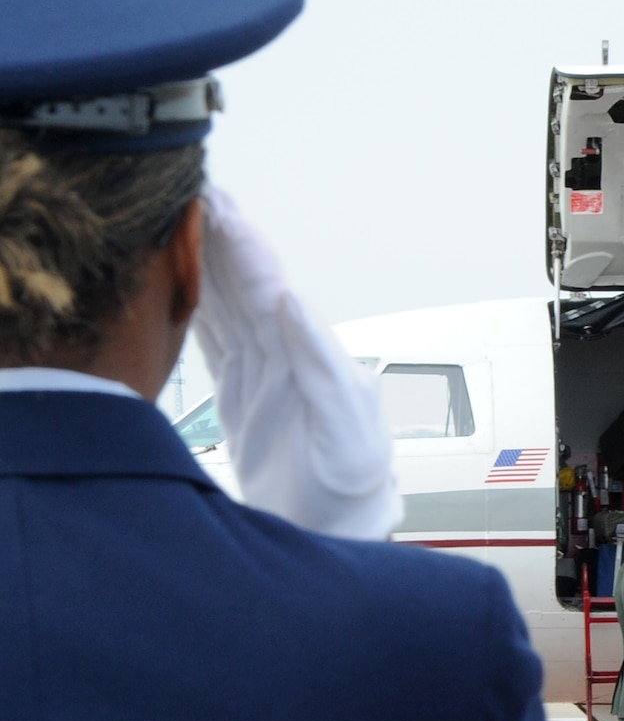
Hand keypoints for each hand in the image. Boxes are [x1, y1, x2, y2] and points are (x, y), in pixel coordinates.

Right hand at [191, 187, 400, 539]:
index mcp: (312, 355)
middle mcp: (286, 355)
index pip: (268, 287)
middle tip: (188, 189)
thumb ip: (323, 364)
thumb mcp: (347, 428)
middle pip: (242, 284)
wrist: (334, 531)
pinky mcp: (241, 396)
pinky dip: (192, 308)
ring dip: (201, 263)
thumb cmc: (350, 485)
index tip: (218, 205)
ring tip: (177, 220)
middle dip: (217, 237)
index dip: (242, 246)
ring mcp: (262, 372)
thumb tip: (293, 304)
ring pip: (224, 304)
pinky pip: (213, 340)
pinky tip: (176, 284)